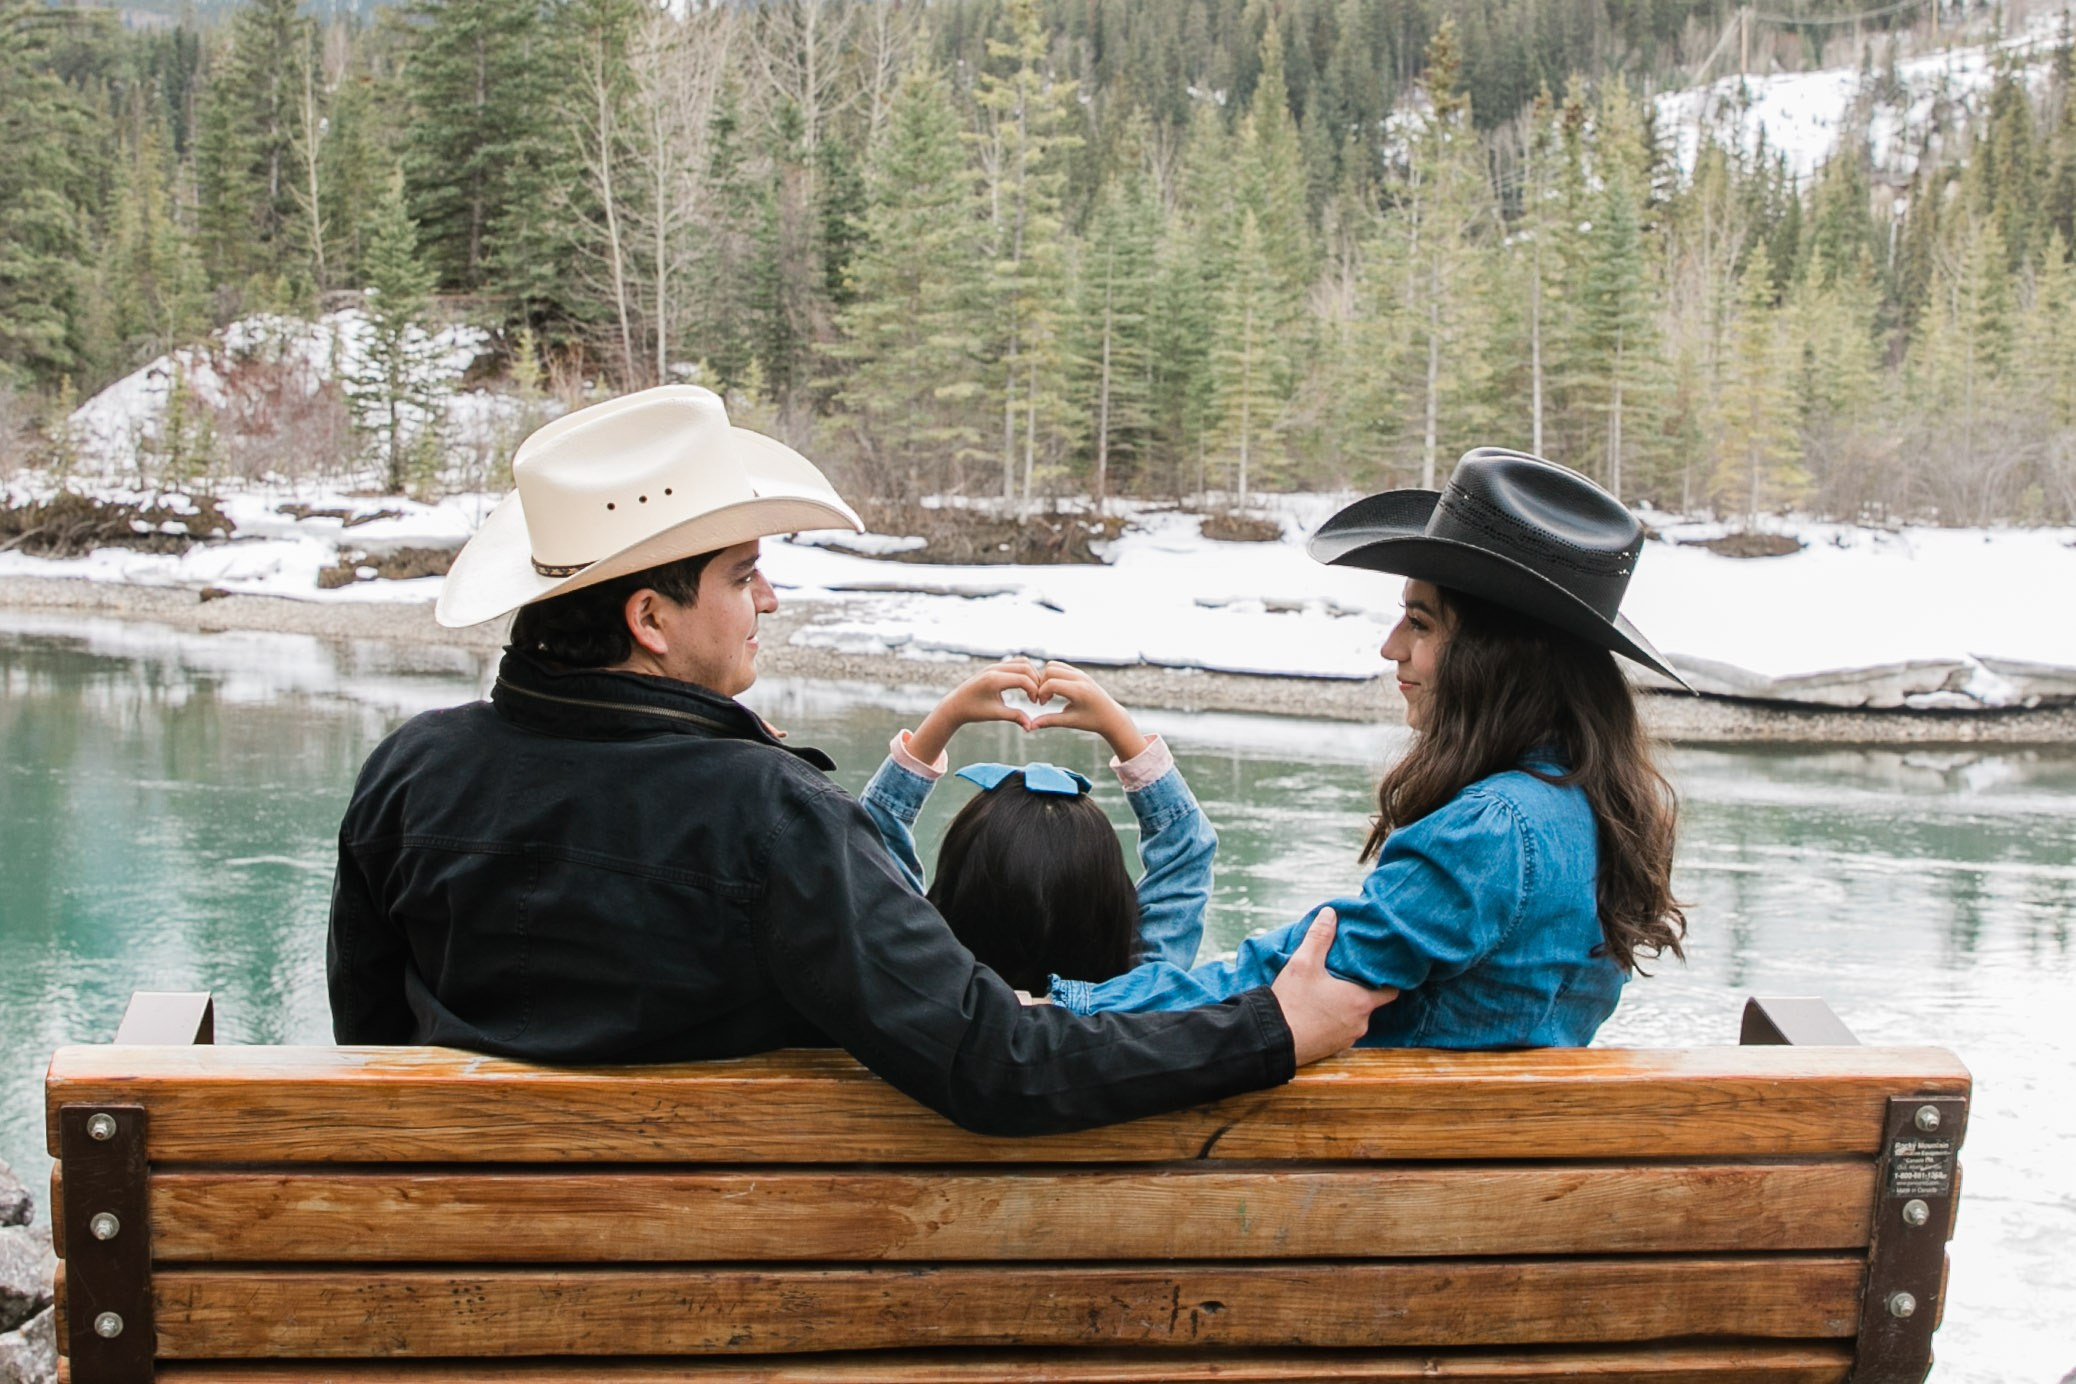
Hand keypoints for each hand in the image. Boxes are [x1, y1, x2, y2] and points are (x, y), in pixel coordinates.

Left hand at [909, 659, 1043, 764]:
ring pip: (1022, 662)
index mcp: (994, 680)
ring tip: (1033, 691)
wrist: (955, 705)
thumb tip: (1030, 726)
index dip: (1034, 691)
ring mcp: (994, 665)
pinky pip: (1015, 663)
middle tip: (1037, 697)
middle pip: (1026, 666)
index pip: (1023, 679)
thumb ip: (1015, 717)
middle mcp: (994, 668)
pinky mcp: (994, 666)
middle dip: (1036, 681)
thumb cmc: (974, 711)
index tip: (1035, 703)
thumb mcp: (995, 714)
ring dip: (1031, 674)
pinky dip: (1024, 672)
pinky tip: (1025, 687)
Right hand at [1026, 660, 1148, 760]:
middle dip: (1041, 684)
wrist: (1110, 715)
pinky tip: (1055, 691)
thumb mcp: (1070, 722)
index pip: (1051, 684)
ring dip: (1046, 678)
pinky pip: (1060, 667)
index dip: (1041, 693)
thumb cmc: (1091, 721)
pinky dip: (1052, 676)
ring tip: (1049, 695)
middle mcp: (1080, 678)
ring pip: (1053, 665)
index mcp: (1079, 691)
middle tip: (1044, 700)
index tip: (1042, 705)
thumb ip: (1050, 721)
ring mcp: (1080, 673)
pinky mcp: (1079, 672)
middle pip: (1050, 670)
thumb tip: (1031, 726)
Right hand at [1270, 908, 1397, 1064]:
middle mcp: (1360, 1023)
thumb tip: (1330, 913)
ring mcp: (1347, 1039)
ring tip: (1328, 993)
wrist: (1271, 1041)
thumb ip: (1319, 937)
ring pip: (1354, 1018)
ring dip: (1345, 1007)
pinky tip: (1318, 1011)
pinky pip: (1340, 1031)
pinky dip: (1334, 1022)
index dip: (1386, 979)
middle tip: (1344, 976)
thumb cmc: (1292, 1002)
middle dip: (1359, 990)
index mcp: (1360, 1000)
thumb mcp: (1303, 963)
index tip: (1377, 969)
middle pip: (1369, 1003)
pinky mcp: (1333, 1050)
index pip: (1391, 990)